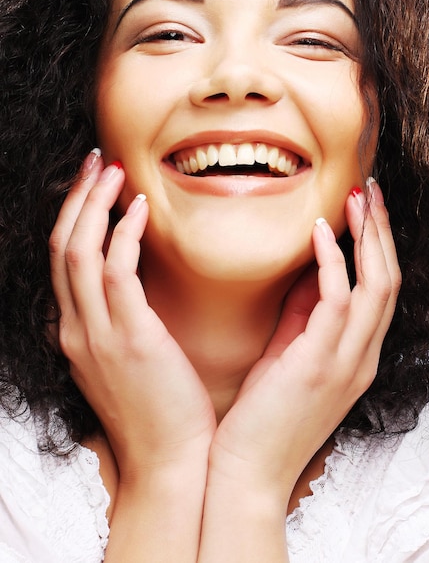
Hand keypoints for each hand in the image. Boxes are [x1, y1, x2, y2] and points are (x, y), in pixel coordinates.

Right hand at [49, 152, 215, 476]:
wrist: (171, 462)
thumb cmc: (160, 409)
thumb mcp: (126, 362)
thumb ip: (119, 324)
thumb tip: (134, 289)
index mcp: (74, 334)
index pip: (61, 262)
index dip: (73, 216)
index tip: (94, 185)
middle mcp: (74, 330)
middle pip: (61, 247)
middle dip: (76, 198)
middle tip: (97, 161)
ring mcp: (96, 335)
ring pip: (78, 252)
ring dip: (94, 204)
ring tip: (116, 171)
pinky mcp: (129, 338)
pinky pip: (116, 272)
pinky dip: (123, 234)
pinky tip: (141, 209)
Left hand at [208, 180, 400, 501]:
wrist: (245, 473)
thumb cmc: (262, 415)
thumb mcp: (290, 358)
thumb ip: (305, 317)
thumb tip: (309, 270)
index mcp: (356, 357)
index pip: (379, 291)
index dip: (376, 246)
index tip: (362, 210)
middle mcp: (362, 357)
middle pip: (388, 280)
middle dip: (381, 231)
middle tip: (370, 189)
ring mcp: (346, 362)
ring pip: (376, 285)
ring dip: (368, 236)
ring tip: (356, 197)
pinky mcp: (318, 365)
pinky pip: (337, 301)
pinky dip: (333, 262)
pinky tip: (317, 231)